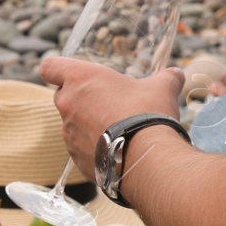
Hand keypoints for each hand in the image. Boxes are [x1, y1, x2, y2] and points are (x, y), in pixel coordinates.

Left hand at [40, 57, 183, 180]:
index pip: (49, 66)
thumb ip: (166, 77)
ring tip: (115, 128)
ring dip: (87, 124)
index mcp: (81, 79)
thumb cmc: (148, 115)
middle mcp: (68, 105)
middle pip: (61, 95)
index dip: (57, 69)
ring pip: (71, 123)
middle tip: (105, 101)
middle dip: (79, 98)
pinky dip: (92, 147)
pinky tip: (115, 148)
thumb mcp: (162, 88)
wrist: (146, 159)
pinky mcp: (76, 158)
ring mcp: (69, 133)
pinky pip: (80, 147)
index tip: (71, 74)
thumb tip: (176, 74)